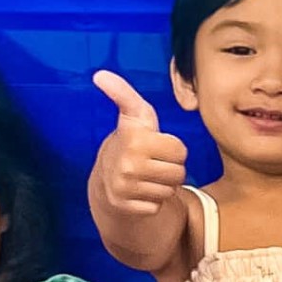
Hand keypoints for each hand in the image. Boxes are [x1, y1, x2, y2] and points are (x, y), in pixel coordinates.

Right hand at [90, 71, 188, 216]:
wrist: (106, 179)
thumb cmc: (130, 142)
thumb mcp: (133, 117)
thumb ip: (125, 95)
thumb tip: (100, 74)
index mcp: (134, 139)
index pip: (180, 150)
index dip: (172, 147)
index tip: (155, 144)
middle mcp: (128, 164)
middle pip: (179, 172)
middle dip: (171, 168)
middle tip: (153, 163)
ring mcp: (125, 188)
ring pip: (170, 191)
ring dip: (163, 185)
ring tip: (147, 176)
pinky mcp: (126, 207)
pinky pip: (158, 206)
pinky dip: (153, 201)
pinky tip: (141, 192)